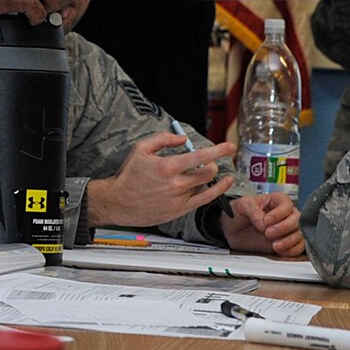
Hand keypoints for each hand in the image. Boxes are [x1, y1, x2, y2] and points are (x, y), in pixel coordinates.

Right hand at [84, 134, 234, 227]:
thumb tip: (183, 138)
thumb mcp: (141, 148)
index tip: (230, 146)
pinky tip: (223, 184)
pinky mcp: (180, 210)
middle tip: (212, 159)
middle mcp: (175, 184)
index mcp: (167, 166)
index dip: (219, 150)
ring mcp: (179, 199)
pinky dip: (216, 191)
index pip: (201, 156)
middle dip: (214, 163)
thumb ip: (163, 139)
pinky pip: (204, 200)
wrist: (119, 202)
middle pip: (208, 172)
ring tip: (210, 170)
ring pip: (206, 185)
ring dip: (211, 176)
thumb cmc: (129, 175)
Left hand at [222, 193, 302, 256]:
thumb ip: (253, 211)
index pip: (287, 205)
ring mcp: (287, 229)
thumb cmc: (238, 213)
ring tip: (274, 245)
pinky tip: (280, 251)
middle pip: (297, 220)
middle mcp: (285, 214)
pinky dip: (292, 250)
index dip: (278, 214)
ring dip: (288, 241)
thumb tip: (264, 223)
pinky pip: (299, 247)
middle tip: (268, 234)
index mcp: (277, 201)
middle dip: (283, 228)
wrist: (231, 230)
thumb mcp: (242, 205)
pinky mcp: (286, 243)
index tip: (266, 221)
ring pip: (300, 234)